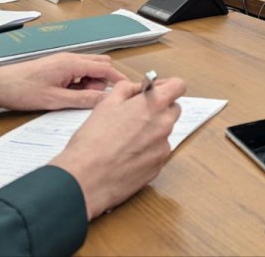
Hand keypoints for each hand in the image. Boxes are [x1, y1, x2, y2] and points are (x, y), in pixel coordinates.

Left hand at [0, 53, 127, 110]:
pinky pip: (77, 74)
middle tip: (92, 100)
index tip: (128, 91)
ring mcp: (63, 63)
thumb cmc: (21, 90)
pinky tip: (67, 97)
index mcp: (72, 63)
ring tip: (75, 101)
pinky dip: (79, 85)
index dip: (118, 80)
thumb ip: (82, 100)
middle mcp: (70, 59)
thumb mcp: (55, 100)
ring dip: (89, 85)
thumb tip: (104, 101)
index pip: (105, 69)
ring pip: (88, 71)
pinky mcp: (56, 68)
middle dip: (102, 83)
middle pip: (100, 66)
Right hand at [50, 76, 185, 218]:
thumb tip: (136, 88)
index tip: (155, 89)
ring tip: (126, 137)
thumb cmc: (93, 141)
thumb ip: (127, 89)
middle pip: (173, 109)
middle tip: (137, 113)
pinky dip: (148, 150)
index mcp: (154, 105)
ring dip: (152, 130)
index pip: (178, 86)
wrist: (86, 178)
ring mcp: (163, 147)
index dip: (167, 85)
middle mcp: (164, 125)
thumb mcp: (106, 104)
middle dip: (159, 108)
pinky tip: (127, 153)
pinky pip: (158, 151)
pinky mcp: (159, 166)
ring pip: (164, 132)